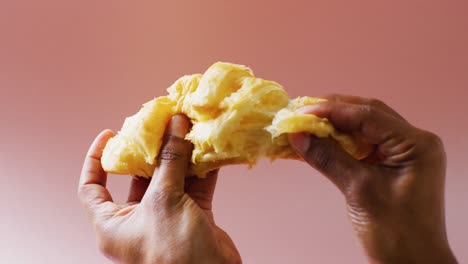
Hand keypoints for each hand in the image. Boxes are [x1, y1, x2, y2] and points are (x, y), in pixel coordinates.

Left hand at [78, 115, 240, 263]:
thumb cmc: (174, 252)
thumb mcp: (164, 201)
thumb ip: (170, 160)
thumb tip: (175, 124)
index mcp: (113, 224)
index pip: (92, 187)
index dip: (96, 158)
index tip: (110, 134)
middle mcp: (136, 220)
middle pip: (138, 177)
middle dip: (150, 151)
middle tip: (159, 126)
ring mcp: (165, 218)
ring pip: (170, 179)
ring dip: (180, 156)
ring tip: (186, 129)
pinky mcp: (191, 216)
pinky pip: (193, 187)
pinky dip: (200, 170)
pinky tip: (207, 149)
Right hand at [288, 95, 456, 263]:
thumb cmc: (396, 234)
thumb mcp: (359, 191)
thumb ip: (328, 158)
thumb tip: (298, 135)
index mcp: (415, 144)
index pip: (368, 114)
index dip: (331, 110)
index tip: (300, 112)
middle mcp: (412, 142)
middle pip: (366, 115)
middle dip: (331, 113)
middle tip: (299, 114)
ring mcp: (402, 153)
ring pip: (362, 128)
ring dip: (332, 127)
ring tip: (303, 126)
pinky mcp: (390, 165)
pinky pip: (360, 145)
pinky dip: (337, 143)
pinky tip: (316, 143)